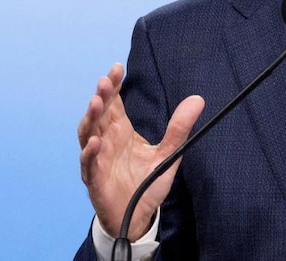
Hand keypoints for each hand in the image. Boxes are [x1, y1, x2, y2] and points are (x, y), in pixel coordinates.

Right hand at [78, 63, 204, 239]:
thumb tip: (198, 100)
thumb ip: (179, 128)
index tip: (117, 68)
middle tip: (106, 80)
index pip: (114, 103)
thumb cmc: (146, 183)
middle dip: (101, 95)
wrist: (138, 216)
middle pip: (99, 113)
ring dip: (90, 118)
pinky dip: (89, 153)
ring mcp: (98, 159)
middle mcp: (106, 141)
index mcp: (121, 131)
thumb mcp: (168, 153)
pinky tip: (95, 142)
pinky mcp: (95, 180)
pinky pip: (88, 164)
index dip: (114, 85)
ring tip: (96, 102)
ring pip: (88, 134)